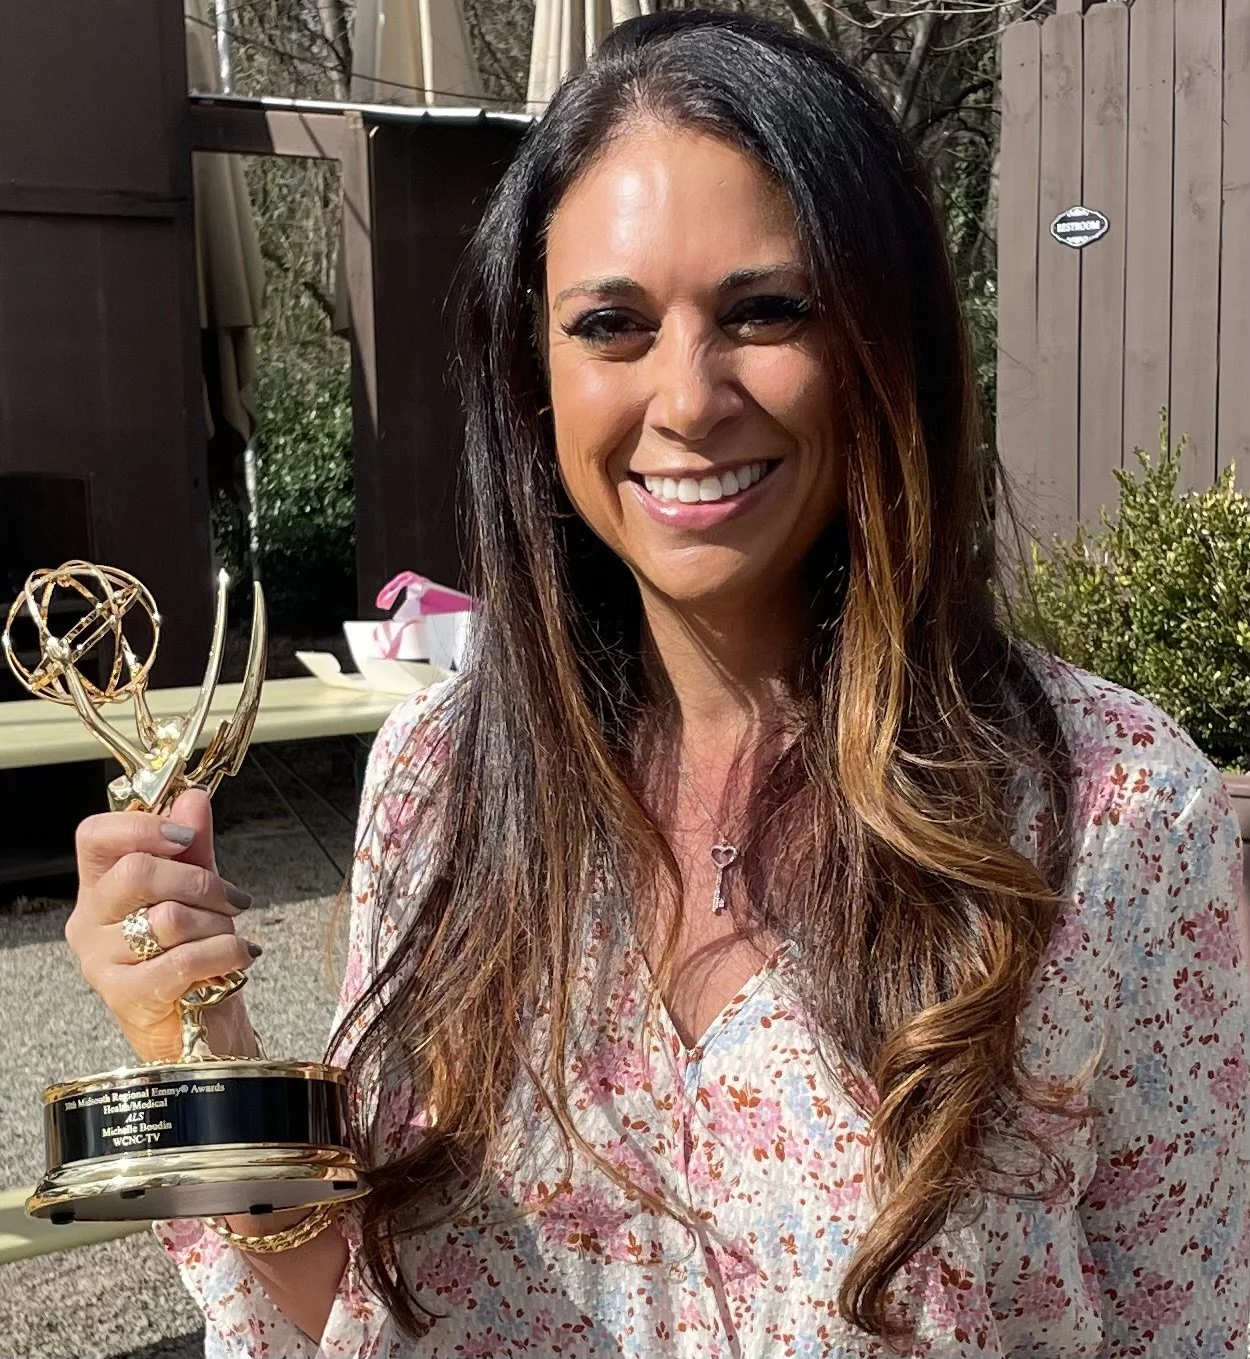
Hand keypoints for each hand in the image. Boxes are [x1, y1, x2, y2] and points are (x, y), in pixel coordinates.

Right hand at [66, 788, 261, 1063]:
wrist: (197, 1024)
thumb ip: (193, 846)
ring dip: (218, 924)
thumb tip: (194, 798)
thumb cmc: (191, 954)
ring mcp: (102, 960)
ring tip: (230, 935)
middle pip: (137, 873)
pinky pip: (182, 960)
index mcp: (101, 885)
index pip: (95, 836)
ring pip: (168, 918)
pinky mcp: (125, 995)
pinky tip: (238, 956)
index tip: (188, 838)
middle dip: (200, 882)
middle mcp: (90, 920)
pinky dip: (224, 953)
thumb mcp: (196, 892)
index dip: (144, 826)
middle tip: (231, 898)